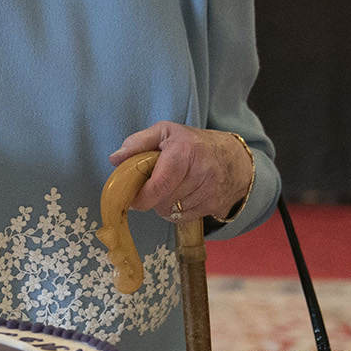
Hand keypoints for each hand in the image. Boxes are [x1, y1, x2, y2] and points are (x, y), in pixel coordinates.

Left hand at [109, 122, 252, 222]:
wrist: (234, 158)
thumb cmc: (192, 143)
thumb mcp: (165, 131)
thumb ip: (138, 143)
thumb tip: (115, 159)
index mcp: (186, 150)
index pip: (160, 184)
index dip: (142, 196)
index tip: (132, 198)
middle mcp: (202, 172)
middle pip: (163, 201)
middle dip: (153, 197)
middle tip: (154, 184)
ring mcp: (211, 191)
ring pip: (172, 212)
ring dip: (164, 204)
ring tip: (171, 187)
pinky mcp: (215, 206)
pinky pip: (183, 218)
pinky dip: (176, 211)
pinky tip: (182, 195)